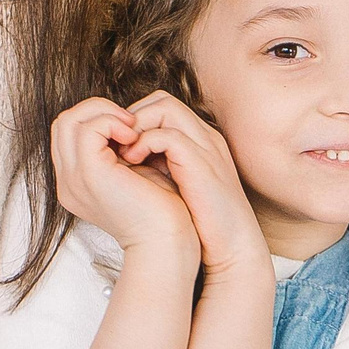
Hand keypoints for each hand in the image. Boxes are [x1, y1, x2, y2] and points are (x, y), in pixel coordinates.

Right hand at [52, 97, 195, 261]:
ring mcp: (74, 180)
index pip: (68, 134)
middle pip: (62, 123)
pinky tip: (133, 136)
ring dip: (103, 113)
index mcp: (76, 184)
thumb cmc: (160, 209)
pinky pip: (88, 129)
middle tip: (129, 122)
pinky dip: (111, 122)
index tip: (128, 128)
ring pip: (69, 121)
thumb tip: (123, 120)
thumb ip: (120, 149)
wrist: (166, 239)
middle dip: (96, 110)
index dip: (95, 119)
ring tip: (131, 128)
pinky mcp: (90, 174)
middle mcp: (68, 183)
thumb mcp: (134, 171)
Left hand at [118, 92, 270, 279]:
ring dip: (136, 127)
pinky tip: (132, 164)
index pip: (160, 106)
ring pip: (165, 107)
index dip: (134, 122)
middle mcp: (203, 136)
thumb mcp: (175, 185)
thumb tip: (121, 157)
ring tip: (122, 154)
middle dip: (132, 119)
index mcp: (198, 141)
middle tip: (115, 146)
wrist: (232, 248)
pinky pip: (168, 135)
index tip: (117, 147)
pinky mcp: (202, 164)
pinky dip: (144, 144)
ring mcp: (205, 146)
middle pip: (161, 100)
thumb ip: (156, 166)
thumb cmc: (202, 223)